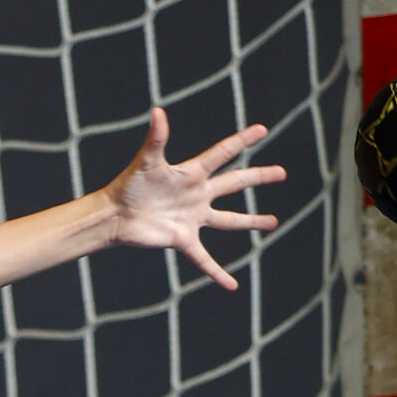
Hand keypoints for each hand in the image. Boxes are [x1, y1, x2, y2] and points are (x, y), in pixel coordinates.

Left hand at [106, 107, 284, 290]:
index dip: (242, 141)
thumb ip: (156, 138)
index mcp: (192, 173)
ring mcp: (193, 217)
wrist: (114, 215)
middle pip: (235, 183)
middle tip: (282, 172)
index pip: (223, 153)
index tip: (262, 129)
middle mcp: (197, 194)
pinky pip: (204, 259)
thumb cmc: (128, 185)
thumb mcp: (146, 161)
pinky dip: (217, 272)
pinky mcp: (183, 239)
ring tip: (273, 222)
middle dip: (259, 177)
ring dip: (251, 222)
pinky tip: (231, 284)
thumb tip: (158, 111)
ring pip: (229, 220)